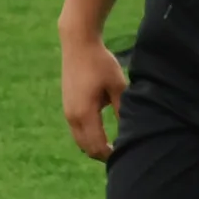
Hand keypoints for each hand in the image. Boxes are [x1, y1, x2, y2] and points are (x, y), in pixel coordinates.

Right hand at [60, 38, 127, 161]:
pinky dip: (88, 137)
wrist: (78, 44)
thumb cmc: (100, 63)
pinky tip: (102, 133)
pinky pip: (77, 131)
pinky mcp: (67, 106)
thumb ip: (122, 109)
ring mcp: (67, 112)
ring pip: (80, 142)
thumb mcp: (117, 85)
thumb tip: (131, 130)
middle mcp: (72, 117)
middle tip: (121, 154)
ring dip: (94, 146)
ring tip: (113, 146)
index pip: (97, 146)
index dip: (111, 155)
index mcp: (85, 114)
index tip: (125, 154)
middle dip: (102, 155)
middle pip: (87, 149)